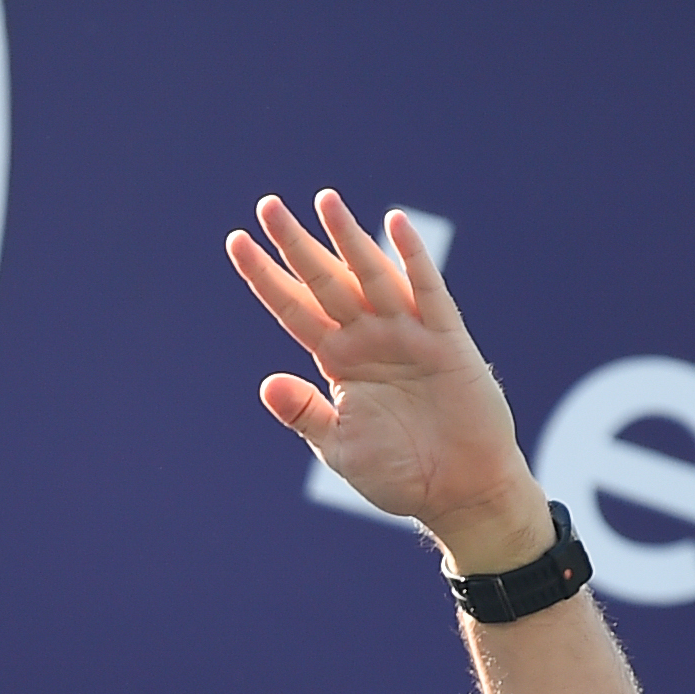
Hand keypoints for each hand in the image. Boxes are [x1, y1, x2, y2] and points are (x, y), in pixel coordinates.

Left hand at [225, 190, 544, 570]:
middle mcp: (368, 338)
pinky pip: (427, 292)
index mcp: (337, 360)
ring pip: (370, 275)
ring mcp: (407, 335)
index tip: (235, 242)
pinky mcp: (446, 341)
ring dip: (347, 238)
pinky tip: (394, 224)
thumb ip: (305, 413)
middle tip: (266, 205)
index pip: (292, 308)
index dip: (265, 276)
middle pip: (323, 281)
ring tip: (324, 200)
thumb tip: (267, 383)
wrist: (459, 493)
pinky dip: (413, 259)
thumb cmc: (399, 472)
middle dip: (295, 244)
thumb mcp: (339, 448)